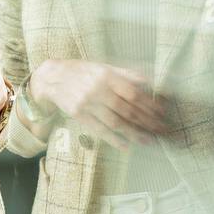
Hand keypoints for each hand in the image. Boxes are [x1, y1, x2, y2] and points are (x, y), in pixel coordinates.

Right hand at [30, 59, 165, 151]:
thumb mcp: (103, 67)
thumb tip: (148, 80)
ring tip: (149, 141)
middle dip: (147, 121)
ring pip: (115, 122)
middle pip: (127, 109)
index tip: (162, 112)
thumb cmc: (82, 72)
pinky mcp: (79, 115)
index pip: (133, 92)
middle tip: (161, 130)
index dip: (149, 104)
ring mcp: (87, 104)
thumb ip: (126, 74)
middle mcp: (98, 90)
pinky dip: (114, 139)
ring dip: (134, 133)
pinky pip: (99, 130)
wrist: (52, 78)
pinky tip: (126, 146)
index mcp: (107, 76)